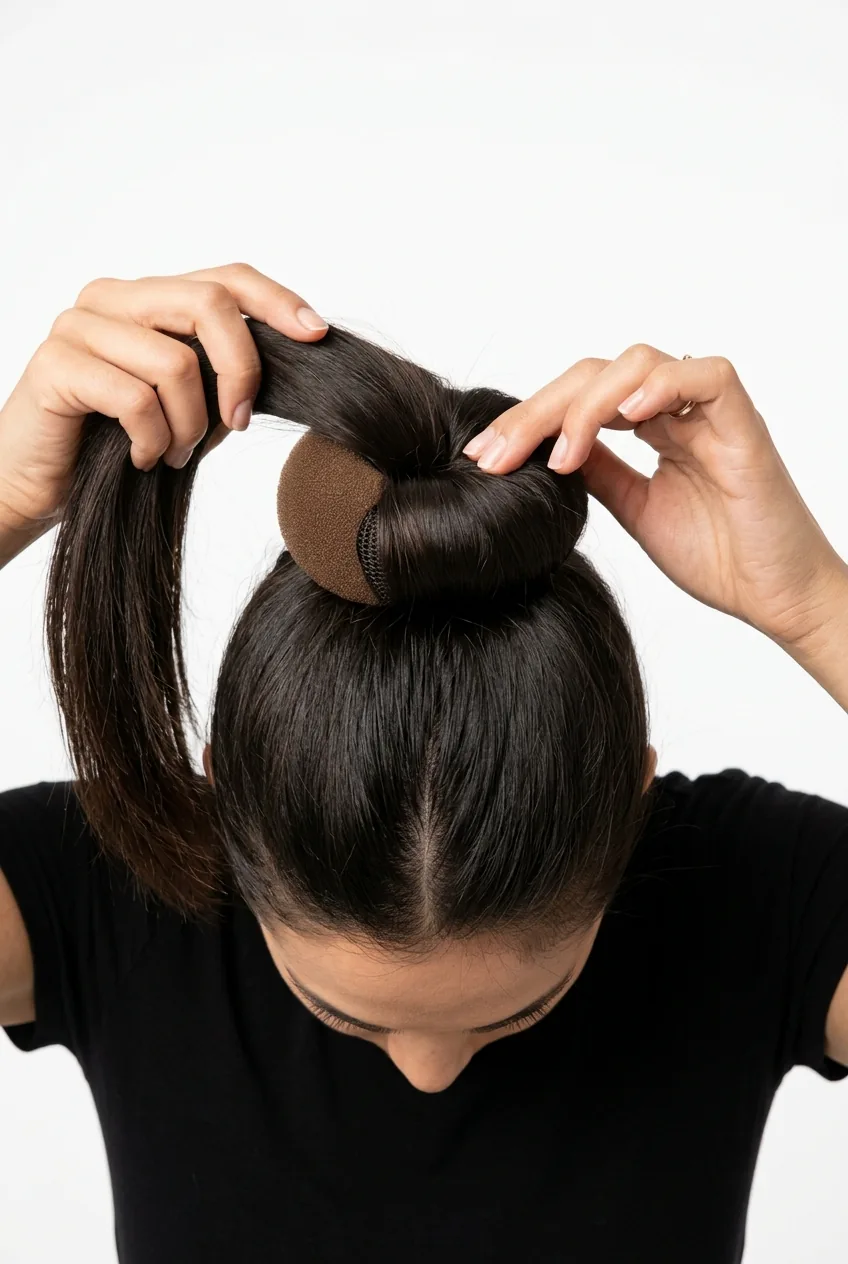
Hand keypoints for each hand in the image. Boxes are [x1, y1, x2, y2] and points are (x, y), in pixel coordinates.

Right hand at [0, 262, 328, 530]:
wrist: (40, 488)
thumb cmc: (120, 446)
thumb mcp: (191, 409)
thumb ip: (228, 377)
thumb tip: (295, 352)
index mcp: (149, 299)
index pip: (225, 277)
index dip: (276, 301)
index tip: (316, 335)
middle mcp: (112, 298)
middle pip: (207, 303)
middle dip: (239, 370)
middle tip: (236, 424)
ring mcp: (80, 325)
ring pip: (174, 362)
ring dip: (188, 426)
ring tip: (173, 454)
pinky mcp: (56, 363)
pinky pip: (134, 398)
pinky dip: (152, 440)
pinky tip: (140, 459)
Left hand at [462, 344, 846, 646]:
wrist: (772, 595)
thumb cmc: (717, 557)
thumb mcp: (633, 509)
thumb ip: (596, 472)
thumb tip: (539, 453)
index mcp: (649, 427)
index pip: (578, 398)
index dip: (529, 420)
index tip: (484, 457)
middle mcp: (676, 409)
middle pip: (595, 375)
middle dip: (538, 412)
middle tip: (496, 454)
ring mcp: (708, 411)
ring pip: (638, 364)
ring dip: (587, 404)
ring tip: (561, 454)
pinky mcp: (742, 420)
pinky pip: (706, 375)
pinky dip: (661, 386)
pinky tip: (623, 417)